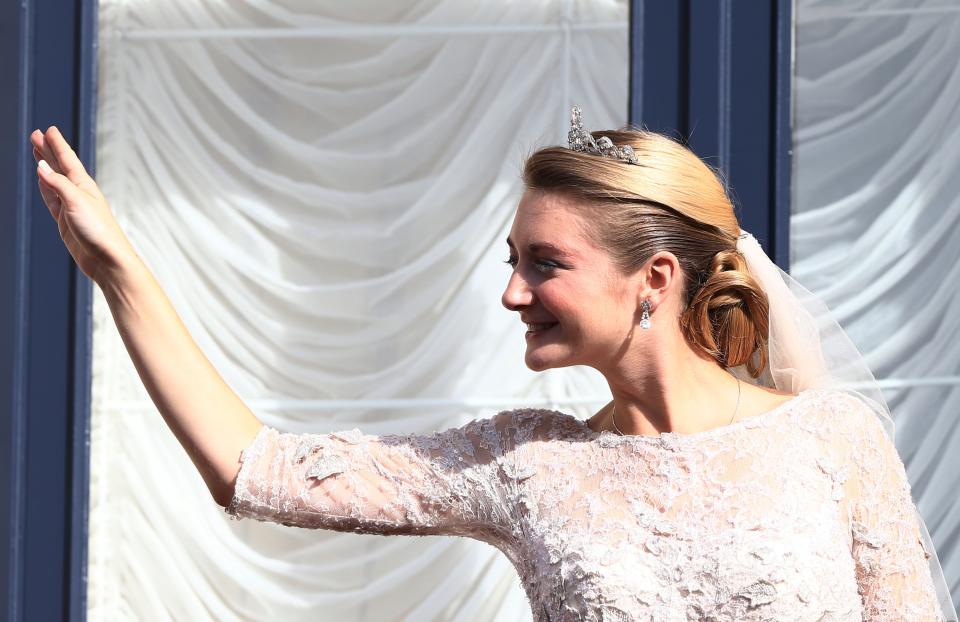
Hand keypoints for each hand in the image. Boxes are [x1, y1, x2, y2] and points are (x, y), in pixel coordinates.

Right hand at [30, 126, 137, 283]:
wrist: (106, 260)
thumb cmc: (98, 231)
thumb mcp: (76, 202)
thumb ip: (58, 184)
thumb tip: (41, 167)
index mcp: (85, 185)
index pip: (68, 159)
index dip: (57, 144)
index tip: (48, 129)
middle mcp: (79, 193)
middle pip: (59, 166)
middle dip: (47, 150)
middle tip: (35, 135)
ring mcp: (72, 207)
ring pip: (54, 181)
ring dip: (45, 166)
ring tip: (37, 153)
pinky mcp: (66, 221)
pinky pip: (52, 198)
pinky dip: (45, 187)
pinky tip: (42, 180)